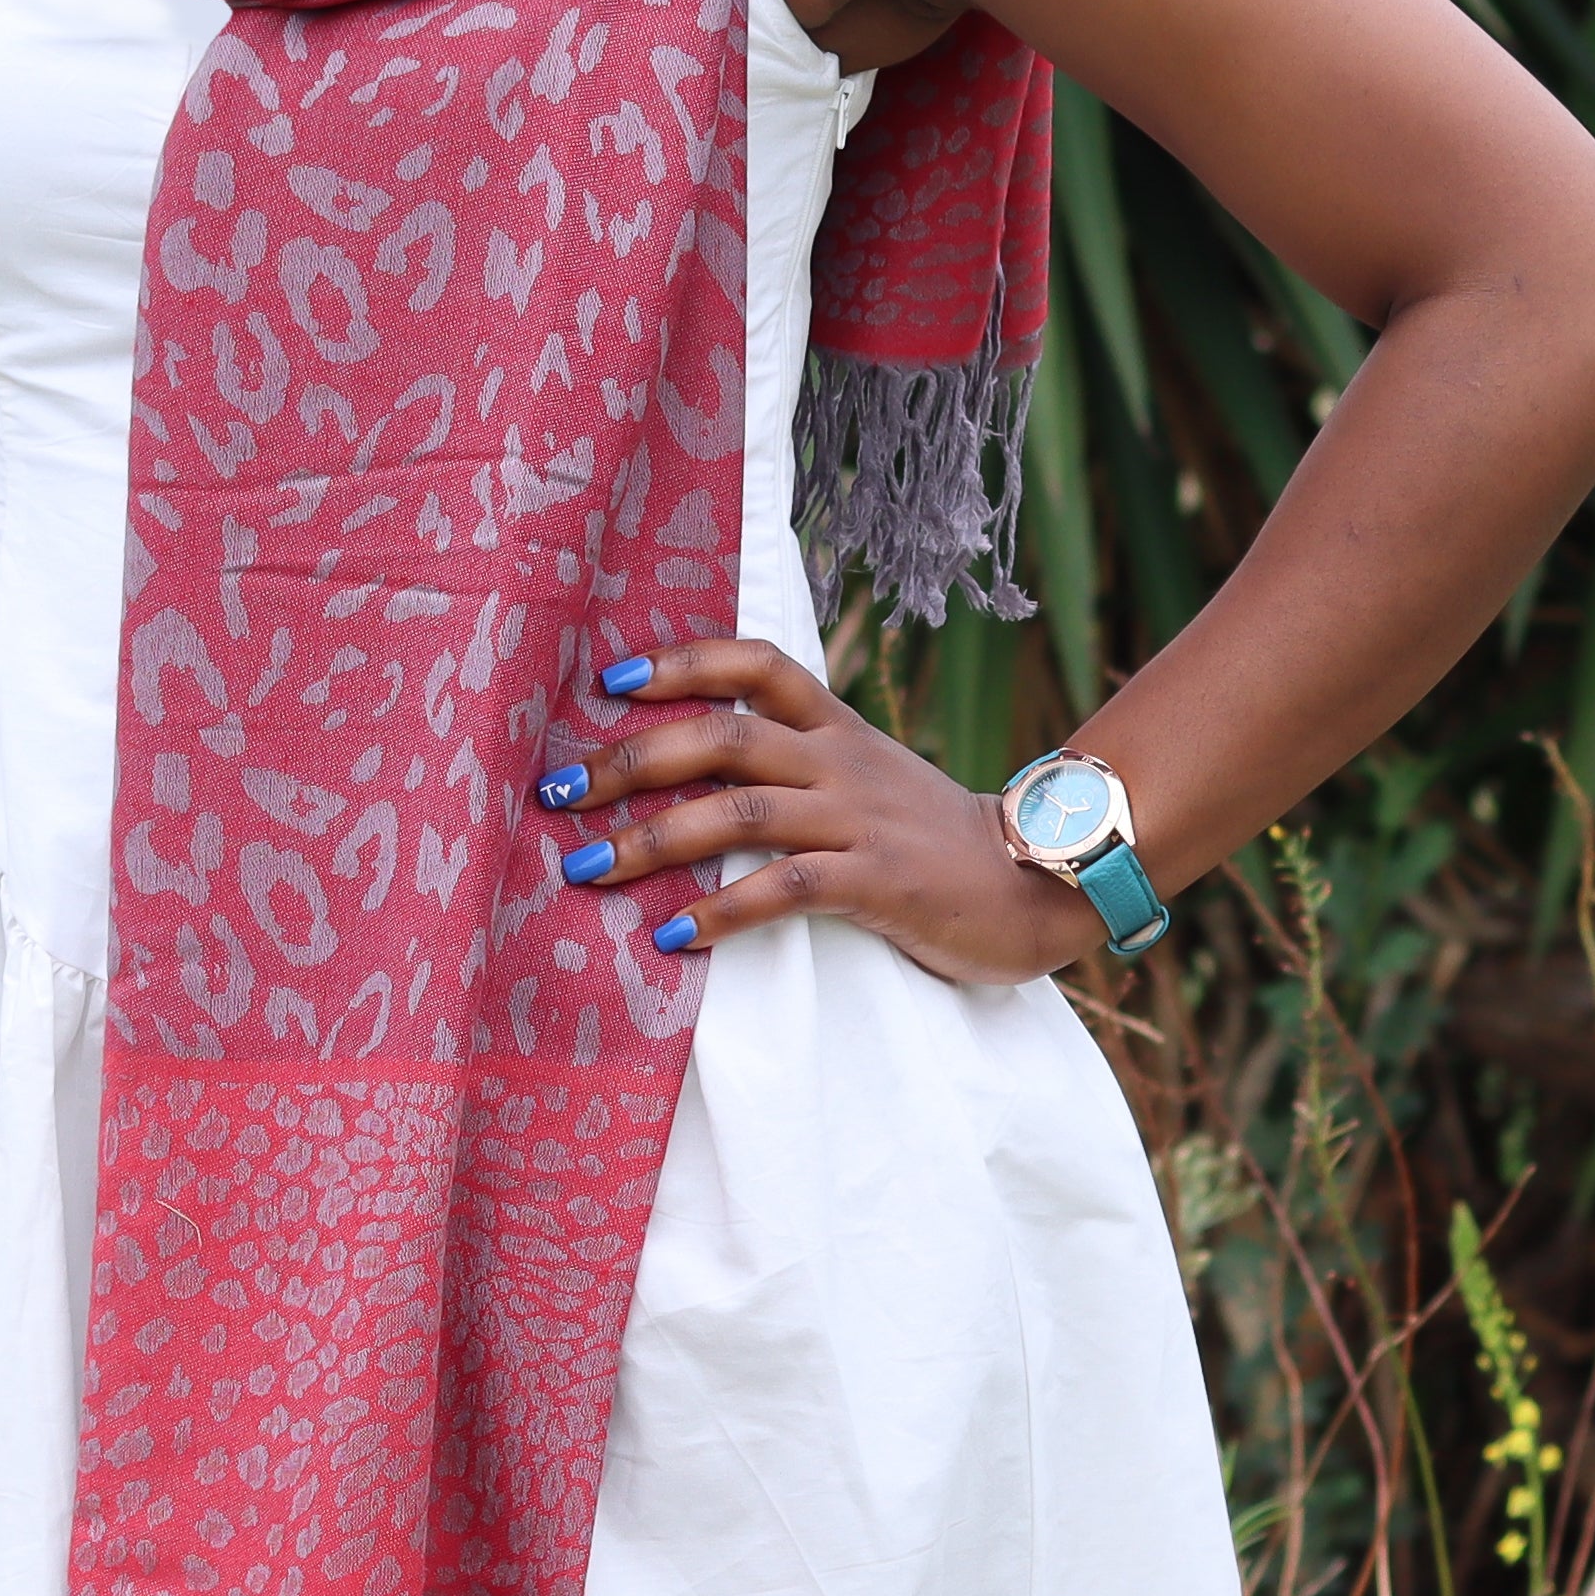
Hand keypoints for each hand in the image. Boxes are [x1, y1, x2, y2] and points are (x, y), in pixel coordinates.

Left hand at [537, 635, 1103, 985]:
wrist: (1039, 883)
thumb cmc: (932, 839)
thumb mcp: (866, 778)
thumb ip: (795, 763)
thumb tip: (689, 770)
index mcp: (837, 727)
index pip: (755, 663)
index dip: (682, 662)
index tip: (609, 682)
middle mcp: (841, 762)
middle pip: (722, 735)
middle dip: (629, 760)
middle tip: (556, 791)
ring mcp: (860, 820)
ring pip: (740, 811)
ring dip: (653, 839)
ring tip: (588, 867)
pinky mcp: (879, 884)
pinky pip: (787, 889)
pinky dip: (723, 910)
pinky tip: (674, 933)